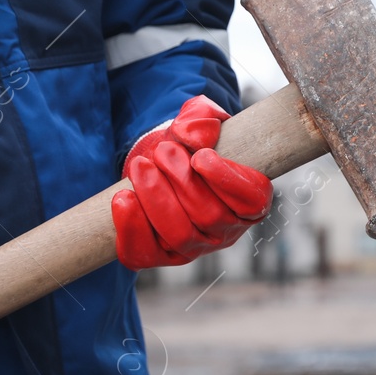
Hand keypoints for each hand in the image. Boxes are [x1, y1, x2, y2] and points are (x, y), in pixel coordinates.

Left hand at [112, 96, 272, 268]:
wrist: (156, 162)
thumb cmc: (186, 145)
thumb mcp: (198, 121)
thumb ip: (202, 118)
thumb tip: (193, 134)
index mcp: (248, 200)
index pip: (252, 200)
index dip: (227, 180)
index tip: (201, 157)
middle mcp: (226, 230)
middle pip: (210, 216)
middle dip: (182, 180)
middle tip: (163, 151)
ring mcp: (194, 247)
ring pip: (180, 235)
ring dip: (157, 198)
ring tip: (141, 166)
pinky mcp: (160, 255)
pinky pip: (145, 254)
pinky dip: (132, 227)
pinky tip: (123, 198)